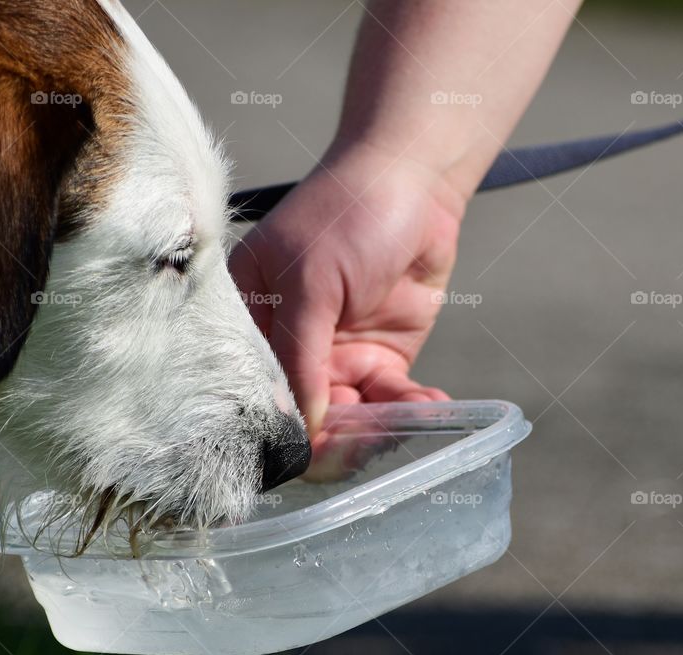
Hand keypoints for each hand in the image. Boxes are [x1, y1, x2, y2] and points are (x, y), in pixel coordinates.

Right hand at [230, 141, 467, 441]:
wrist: (416, 181)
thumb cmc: (348, 213)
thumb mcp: (311, 283)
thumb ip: (300, 357)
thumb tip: (300, 431)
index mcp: (250, 324)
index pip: (253, 394)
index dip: (279, 427)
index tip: (313, 446)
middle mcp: (288, 349)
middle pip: (300, 419)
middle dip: (335, 437)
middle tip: (370, 437)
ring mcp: (334, 356)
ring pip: (346, 421)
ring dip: (378, 429)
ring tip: (410, 414)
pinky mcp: (379, 359)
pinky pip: (388, 403)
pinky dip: (410, 410)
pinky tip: (432, 404)